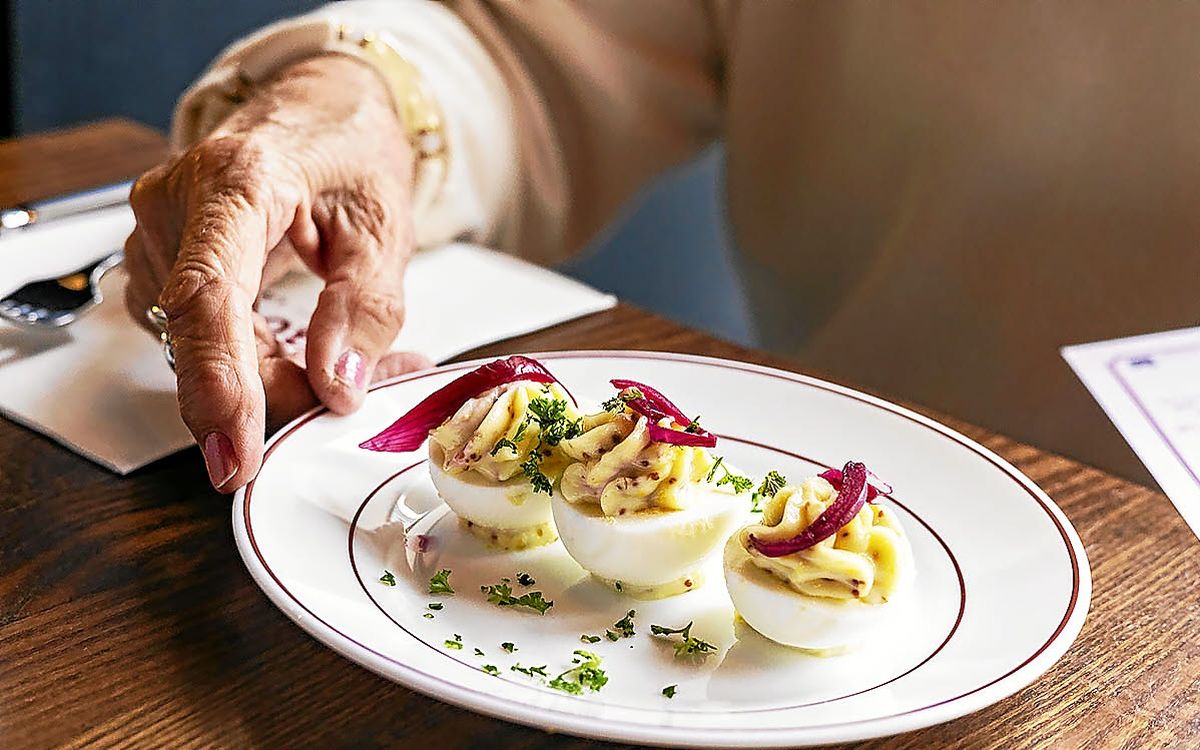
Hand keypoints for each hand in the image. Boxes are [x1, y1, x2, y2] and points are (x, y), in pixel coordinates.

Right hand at [125, 54, 430, 492]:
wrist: (319, 111)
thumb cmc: (349, 153)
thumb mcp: (384, 227)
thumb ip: (365, 308)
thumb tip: (340, 387)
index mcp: (235, 181)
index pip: (209, 295)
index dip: (220, 383)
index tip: (238, 452)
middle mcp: (177, 205)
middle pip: (204, 335)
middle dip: (273, 393)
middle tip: (344, 408)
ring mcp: (158, 233)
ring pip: (198, 347)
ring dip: (270, 378)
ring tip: (347, 364)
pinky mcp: (162, 260)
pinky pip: (198, 336)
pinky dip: (251, 361)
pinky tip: (303, 352)